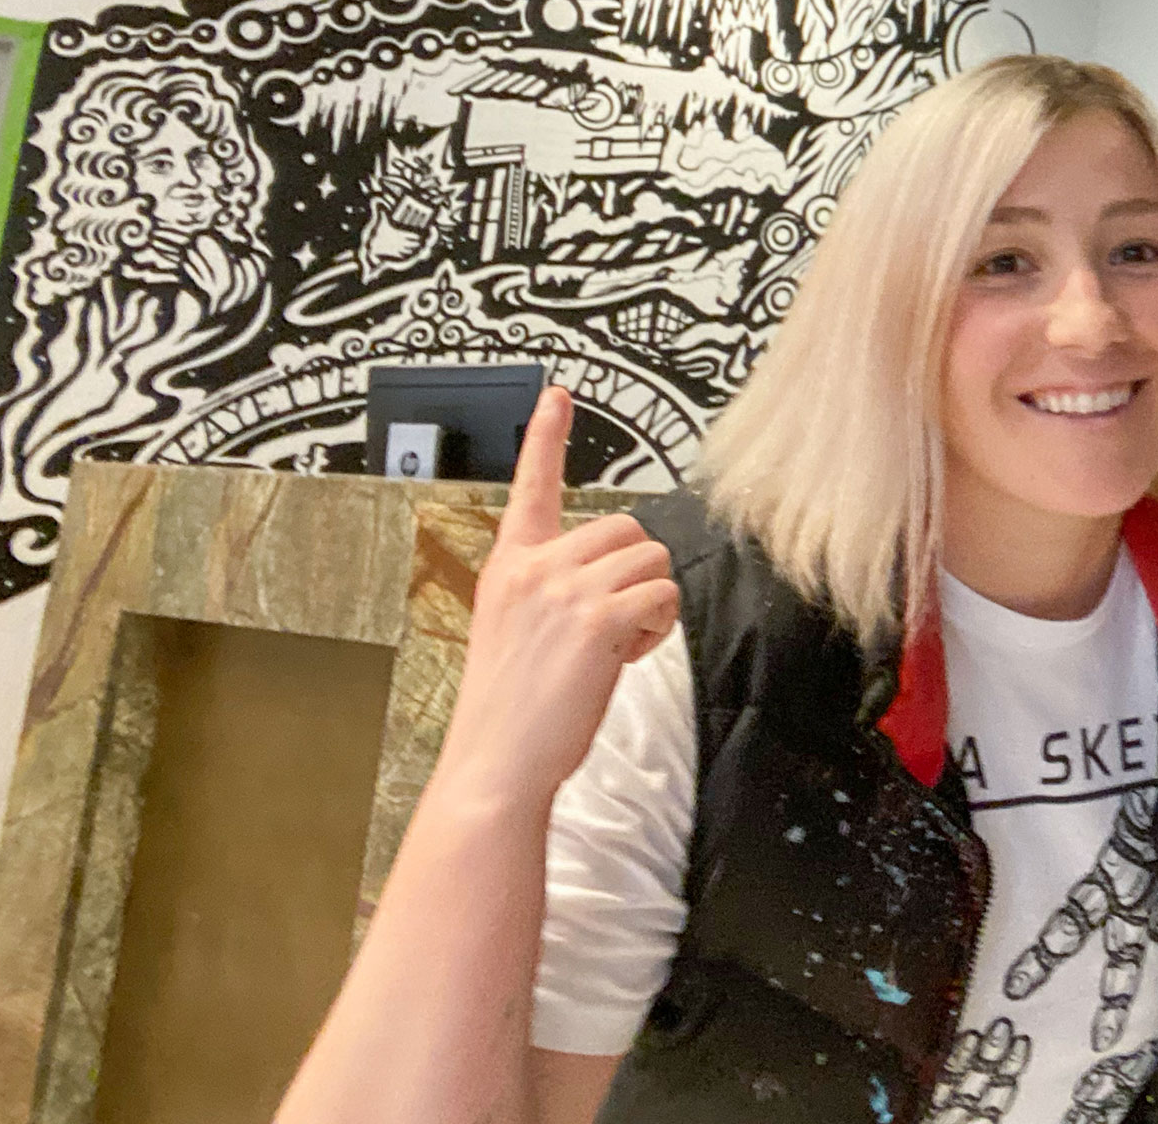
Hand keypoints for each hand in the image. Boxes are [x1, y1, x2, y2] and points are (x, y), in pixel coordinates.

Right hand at [434, 387, 678, 810]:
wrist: (496, 763)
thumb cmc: (511, 708)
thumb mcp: (512, 630)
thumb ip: (550, 591)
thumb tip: (605, 578)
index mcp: (511, 567)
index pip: (531, 487)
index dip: (547, 437)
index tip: (560, 394)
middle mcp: (535, 569)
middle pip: (627, 528)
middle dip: (636, 573)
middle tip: (610, 627)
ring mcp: (565, 591)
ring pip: (651, 559)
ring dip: (650, 602)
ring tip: (615, 645)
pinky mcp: (597, 620)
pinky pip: (661, 596)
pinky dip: (658, 628)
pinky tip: (624, 658)